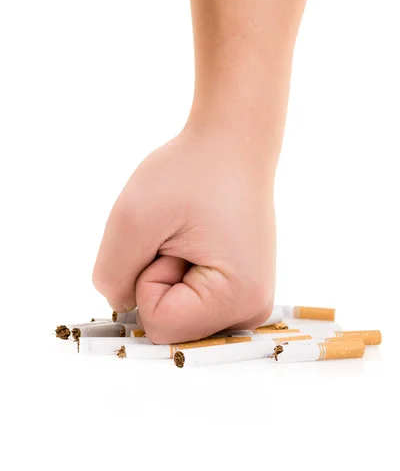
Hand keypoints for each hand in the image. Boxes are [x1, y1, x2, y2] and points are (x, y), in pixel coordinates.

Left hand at [93, 127, 275, 343]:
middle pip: (171, 326)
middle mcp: (252, 310)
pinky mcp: (240, 290)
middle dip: (158, 280)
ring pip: (177, 315)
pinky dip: (179, 274)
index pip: (160, 324)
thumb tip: (121, 306)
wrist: (232, 144)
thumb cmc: (190, 171)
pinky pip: (189, 302)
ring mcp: (249, 301)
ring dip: (168, 276)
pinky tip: (197, 241)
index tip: (172, 238)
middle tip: (180, 235)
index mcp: (239, 298)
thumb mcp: (132, 217)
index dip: (148, 279)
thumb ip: (111, 276)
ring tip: (190, 235)